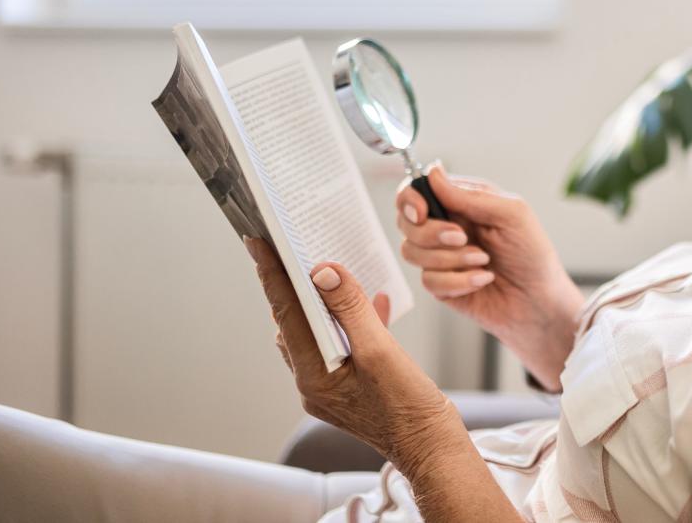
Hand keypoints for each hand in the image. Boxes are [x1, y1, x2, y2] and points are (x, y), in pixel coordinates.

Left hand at [244, 237, 461, 472]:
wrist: (432, 448)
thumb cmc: (409, 408)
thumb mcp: (381, 351)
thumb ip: (350, 309)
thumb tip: (323, 271)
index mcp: (313, 376)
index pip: (287, 314)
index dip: (272, 275)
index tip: (258, 243)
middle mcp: (313, 382)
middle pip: (295, 322)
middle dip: (294, 284)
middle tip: (289, 247)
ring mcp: (331, 385)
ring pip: (318, 331)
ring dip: (325, 300)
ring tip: (330, 268)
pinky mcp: (351, 384)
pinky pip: (343, 342)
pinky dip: (353, 320)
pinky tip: (375, 303)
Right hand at [396, 165, 583, 390]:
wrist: (540, 300)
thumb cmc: (532, 253)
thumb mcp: (510, 214)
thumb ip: (470, 195)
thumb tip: (433, 172)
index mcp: (462, 203)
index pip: (417, 191)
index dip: (409, 198)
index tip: (421, 212)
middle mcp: (447, 227)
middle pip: (406, 221)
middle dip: (431, 232)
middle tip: (463, 238)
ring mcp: (441, 257)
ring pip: (412, 252)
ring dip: (451, 258)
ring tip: (484, 261)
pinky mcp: (442, 285)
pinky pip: (429, 280)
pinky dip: (459, 281)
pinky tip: (482, 280)